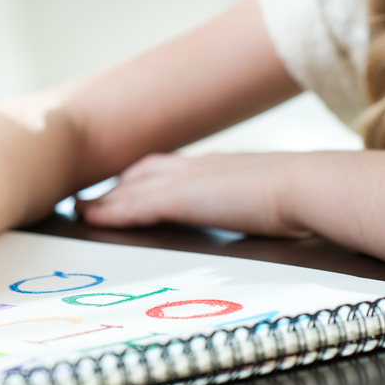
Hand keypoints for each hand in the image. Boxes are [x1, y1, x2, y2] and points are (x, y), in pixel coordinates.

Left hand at [75, 152, 306, 236]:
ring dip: (103, 201)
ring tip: (79, 209)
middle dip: (116, 186)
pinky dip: (108, 212)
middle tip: (90, 198)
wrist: (305, 184)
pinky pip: (131, 206)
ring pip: (130, 189)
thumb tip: (265, 215)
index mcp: (216, 166)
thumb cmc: (301, 194)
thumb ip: (254, 202)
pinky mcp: (177, 198)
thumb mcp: (270, 195)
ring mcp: (183, 181)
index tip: (126, 183)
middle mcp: (194, 168)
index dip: (143, 176)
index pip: (169, 167)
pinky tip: (89, 218)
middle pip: (141, 173)